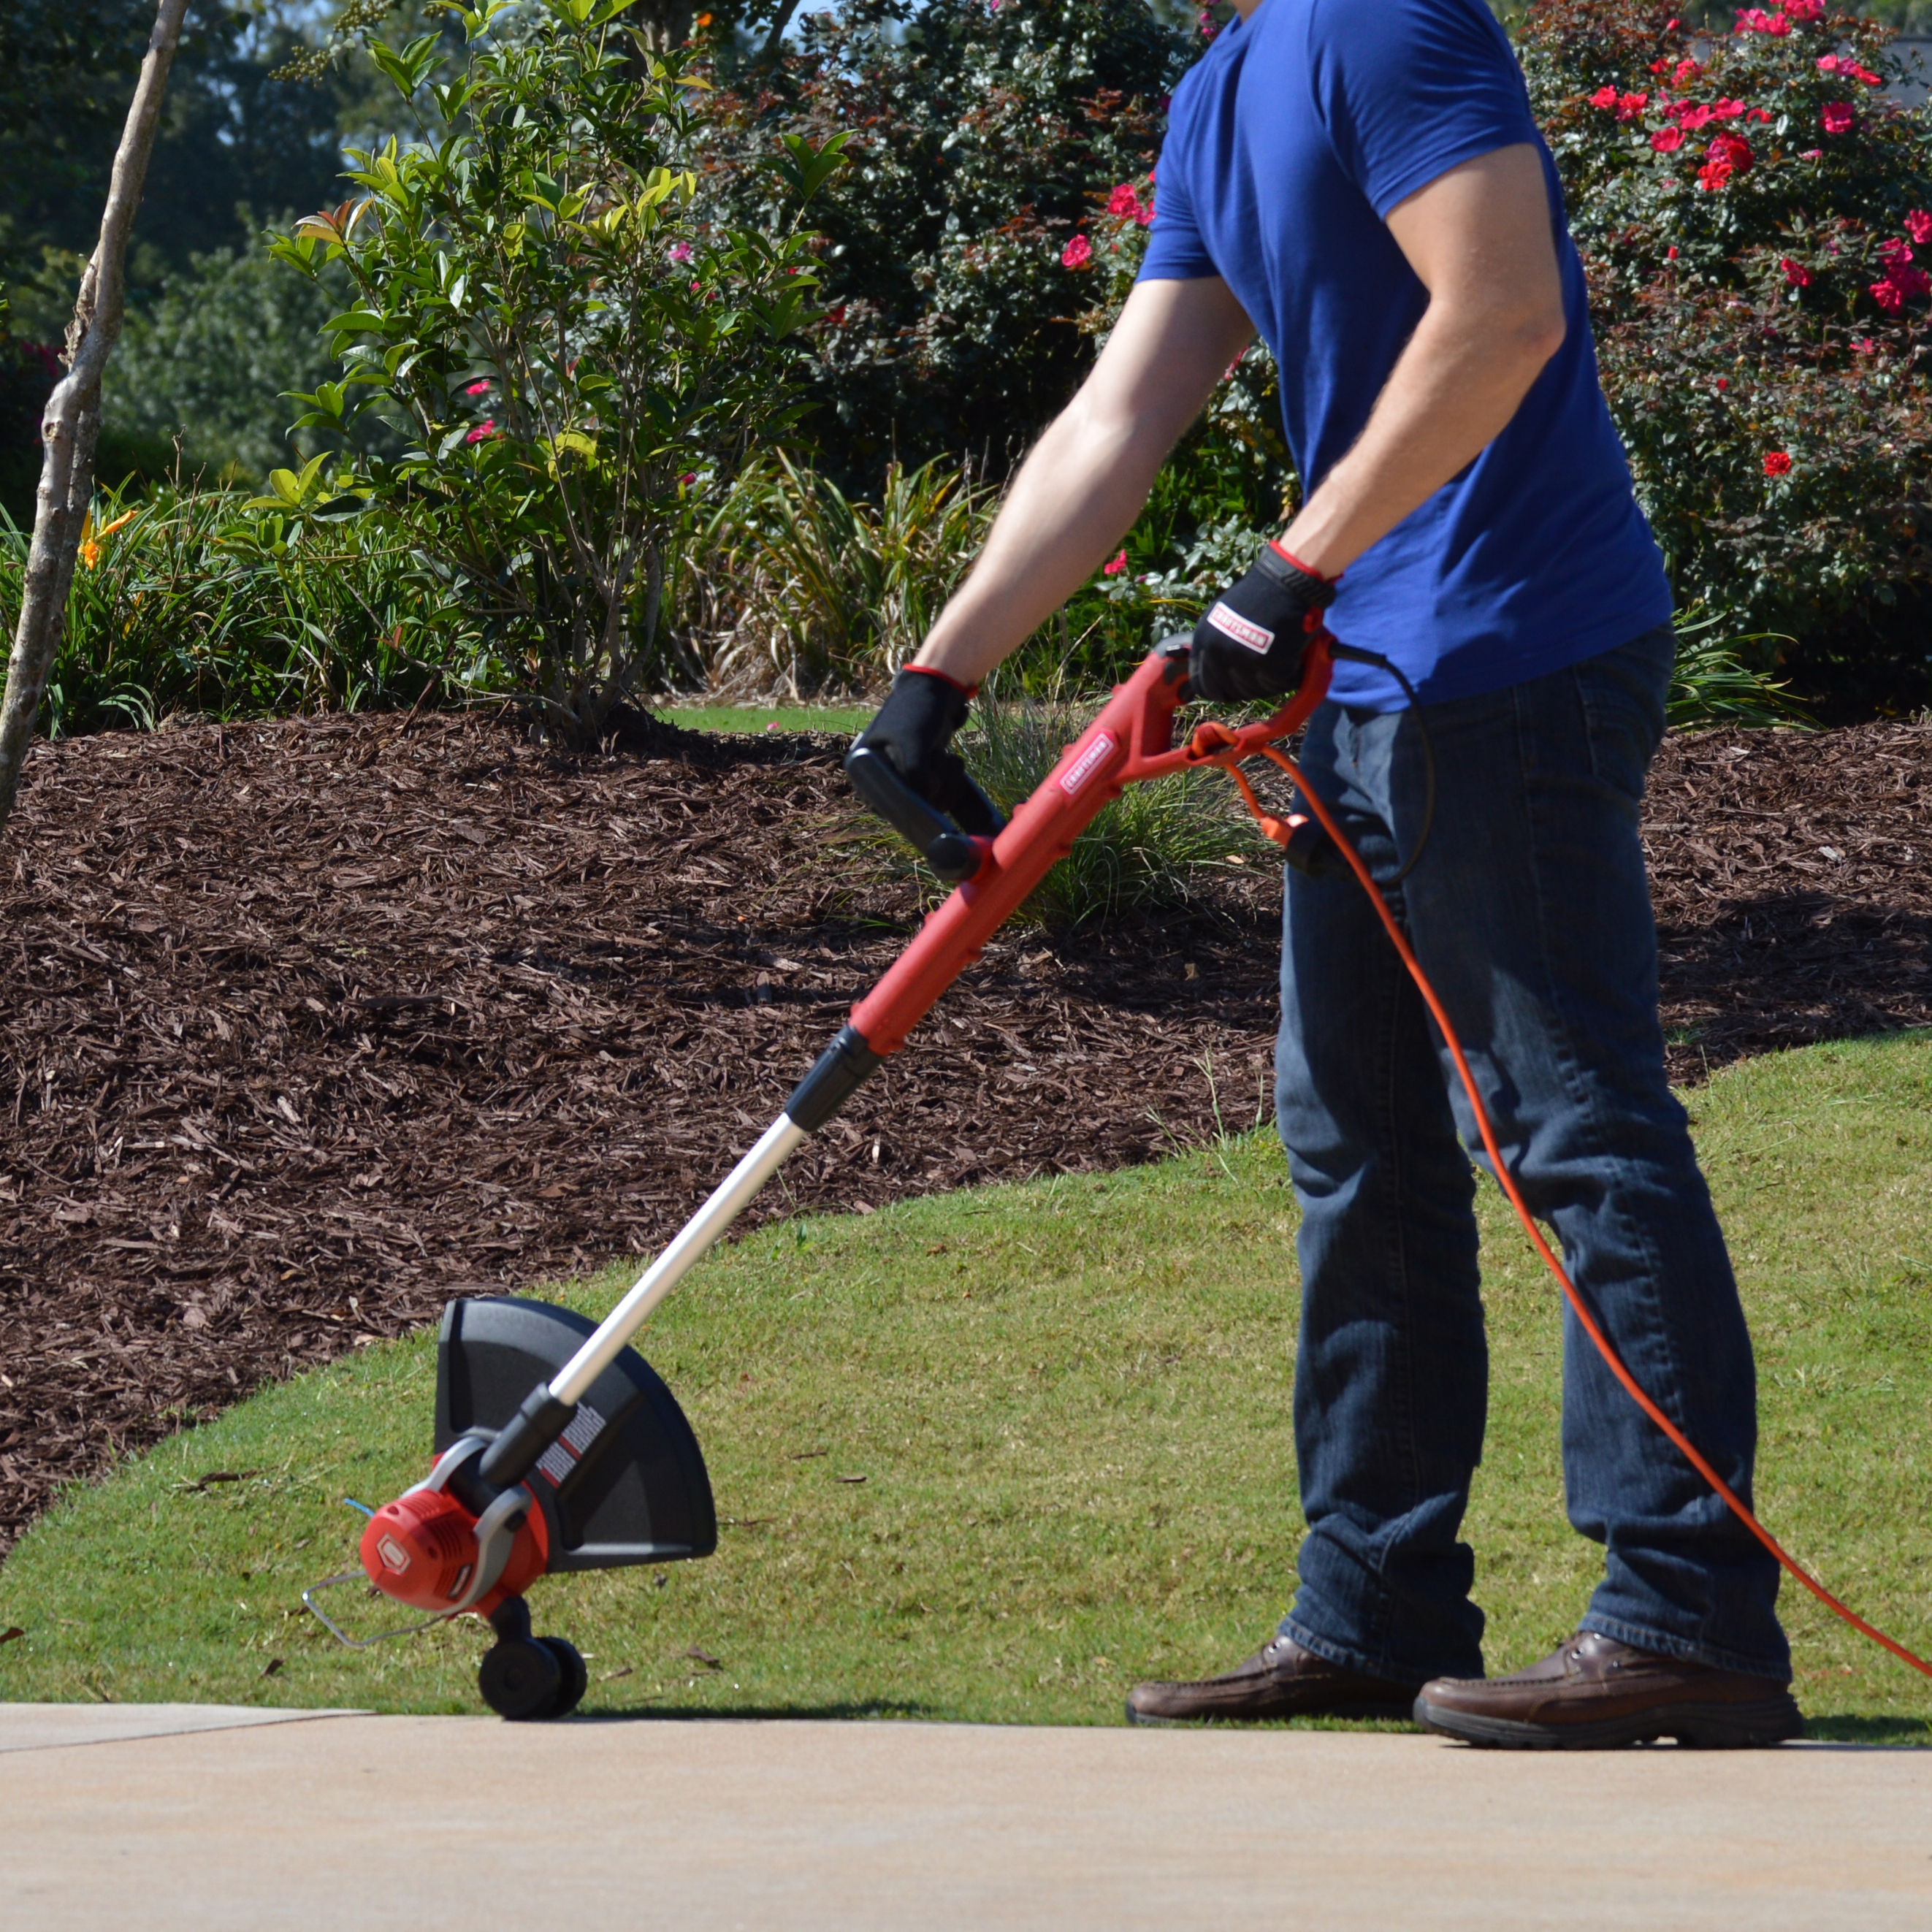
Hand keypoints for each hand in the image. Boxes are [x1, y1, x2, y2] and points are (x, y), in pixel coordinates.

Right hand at [849, 666, 1004, 836]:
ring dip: (944, 784)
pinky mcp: (920, 771)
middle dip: (931, 789)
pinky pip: (935, 792)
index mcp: (864, 764)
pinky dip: (949, 781)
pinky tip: (953, 760)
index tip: (930, 788)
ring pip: (925, 800)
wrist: (939, 688)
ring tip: (950, 758)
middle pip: (906, 805)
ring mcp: (900, 771)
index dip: (909, 803)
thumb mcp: (912, 742)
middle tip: (942, 760)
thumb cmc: (919, 710)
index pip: (881, 802)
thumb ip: (914, 774)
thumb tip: (926, 799)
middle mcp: (878, 772)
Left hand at [1189, 543, 1336, 702]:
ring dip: (1269, 682)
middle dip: (1248, 688)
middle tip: (1264, 674)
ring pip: (1255, 690)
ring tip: (1280, 661)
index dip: (1219, 690)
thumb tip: (1218, 676)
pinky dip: (1288, 676)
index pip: (1202, 684)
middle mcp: (1218, 651)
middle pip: (1230, 691)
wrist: (1285, 581)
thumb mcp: (1222, 618)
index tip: (1232, 690)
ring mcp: (1242, 658)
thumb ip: (1216, 646)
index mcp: (1203, 640)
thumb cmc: (1258, 597)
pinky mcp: (1269, 662)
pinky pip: (1278, 684)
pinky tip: (1293, 660)